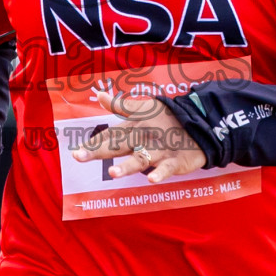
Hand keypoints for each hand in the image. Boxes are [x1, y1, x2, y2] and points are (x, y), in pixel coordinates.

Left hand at [73, 89, 206, 183]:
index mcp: (134, 127)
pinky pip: (167, 168)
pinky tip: (151, 179)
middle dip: (99, 151)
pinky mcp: (175, 161)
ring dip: (128, 166)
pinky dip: (160, 173)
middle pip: (118, 146)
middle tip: (79, 156)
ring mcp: (159, 150)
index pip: (109, 135)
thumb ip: (121, 106)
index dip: (92, 143)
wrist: (200, 124)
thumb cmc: (167, 118)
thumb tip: (100, 96)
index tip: (74, 151)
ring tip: (114, 173)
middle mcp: (143, 138)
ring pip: (142, 159)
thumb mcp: (144, 108)